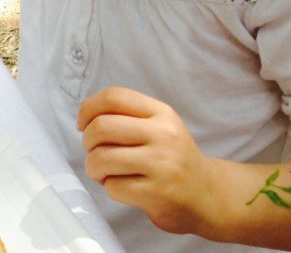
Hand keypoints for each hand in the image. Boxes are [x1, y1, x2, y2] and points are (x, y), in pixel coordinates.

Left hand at [78, 87, 216, 234]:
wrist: (207, 194)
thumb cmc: (173, 158)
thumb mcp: (159, 126)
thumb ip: (127, 116)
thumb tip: (85, 116)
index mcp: (161, 113)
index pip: (114, 97)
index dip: (88, 109)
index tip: (83, 124)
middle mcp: (164, 135)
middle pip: (101, 127)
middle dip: (87, 142)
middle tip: (94, 151)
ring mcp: (162, 165)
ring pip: (102, 158)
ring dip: (94, 168)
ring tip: (104, 172)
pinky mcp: (158, 193)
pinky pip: (113, 186)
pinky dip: (110, 188)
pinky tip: (123, 186)